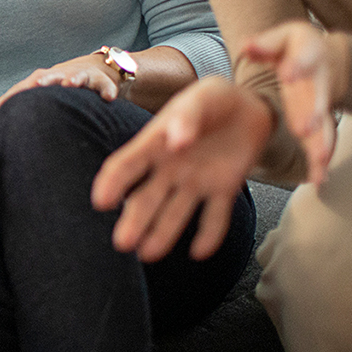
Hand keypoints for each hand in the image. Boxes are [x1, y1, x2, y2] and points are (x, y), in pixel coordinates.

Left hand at [0, 55, 123, 111]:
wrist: (97, 69)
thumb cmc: (62, 84)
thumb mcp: (45, 89)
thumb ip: (24, 100)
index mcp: (46, 79)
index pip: (26, 87)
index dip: (13, 95)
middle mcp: (62, 75)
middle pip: (52, 76)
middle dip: (46, 79)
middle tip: (40, 83)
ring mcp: (83, 76)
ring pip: (79, 76)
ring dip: (74, 79)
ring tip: (71, 84)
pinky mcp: (103, 82)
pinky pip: (106, 86)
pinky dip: (107, 91)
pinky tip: (109, 98)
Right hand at [91, 77, 273, 261]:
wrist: (250, 106)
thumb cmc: (216, 99)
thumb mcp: (202, 96)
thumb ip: (188, 116)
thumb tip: (175, 141)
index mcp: (156, 142)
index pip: (127, 164)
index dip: (112, 182)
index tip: (101, 201)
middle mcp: (169, 168)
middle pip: (146, 198)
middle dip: (134, 221)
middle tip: (123, 243)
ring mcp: (195, 182)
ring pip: (174, 212)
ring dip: (162, 234)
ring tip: (149, 254)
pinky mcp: (223, 191)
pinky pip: (215, 217)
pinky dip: (209, 235)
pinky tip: (200, 252)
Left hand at [241, 21, 346, 185]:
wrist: (320, 59)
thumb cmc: (294, 49)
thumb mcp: (281, 39)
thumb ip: (264, 44)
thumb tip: (248, 47)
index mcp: (308, 58)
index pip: (303, 60)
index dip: (297, 66)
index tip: (289, 74)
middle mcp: (318, 85)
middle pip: (318, 100)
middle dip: (313, 114)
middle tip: (305, 128)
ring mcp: (319, 107)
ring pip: (324, 128)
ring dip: (322, 145)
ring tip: (319, 161)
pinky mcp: (317, 125)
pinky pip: (321, 145)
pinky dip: (321, 164)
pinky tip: (319, 181)